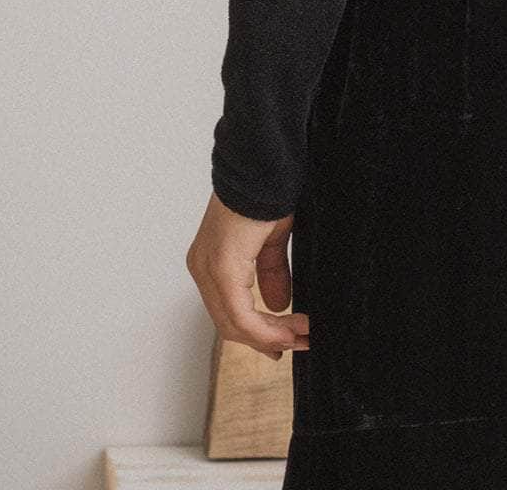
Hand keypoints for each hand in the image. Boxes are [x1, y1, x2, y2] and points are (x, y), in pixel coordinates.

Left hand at [186, 191, 309, 359]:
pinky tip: (291, 328)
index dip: (258, 331)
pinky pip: (241, 314)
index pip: (229, 311)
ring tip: (302, 335)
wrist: (264, 164)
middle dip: (267, 338)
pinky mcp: (223, 268)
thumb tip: (279, 305)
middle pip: (230, 324)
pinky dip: (268, 328)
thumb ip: (271, 272)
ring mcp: (209, 269)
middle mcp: (203, 267)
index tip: (286, 341)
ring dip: (271, 336)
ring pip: (234, 324)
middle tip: (299, 342)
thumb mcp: (271, 240)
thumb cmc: (268, 191)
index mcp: (211, 260)